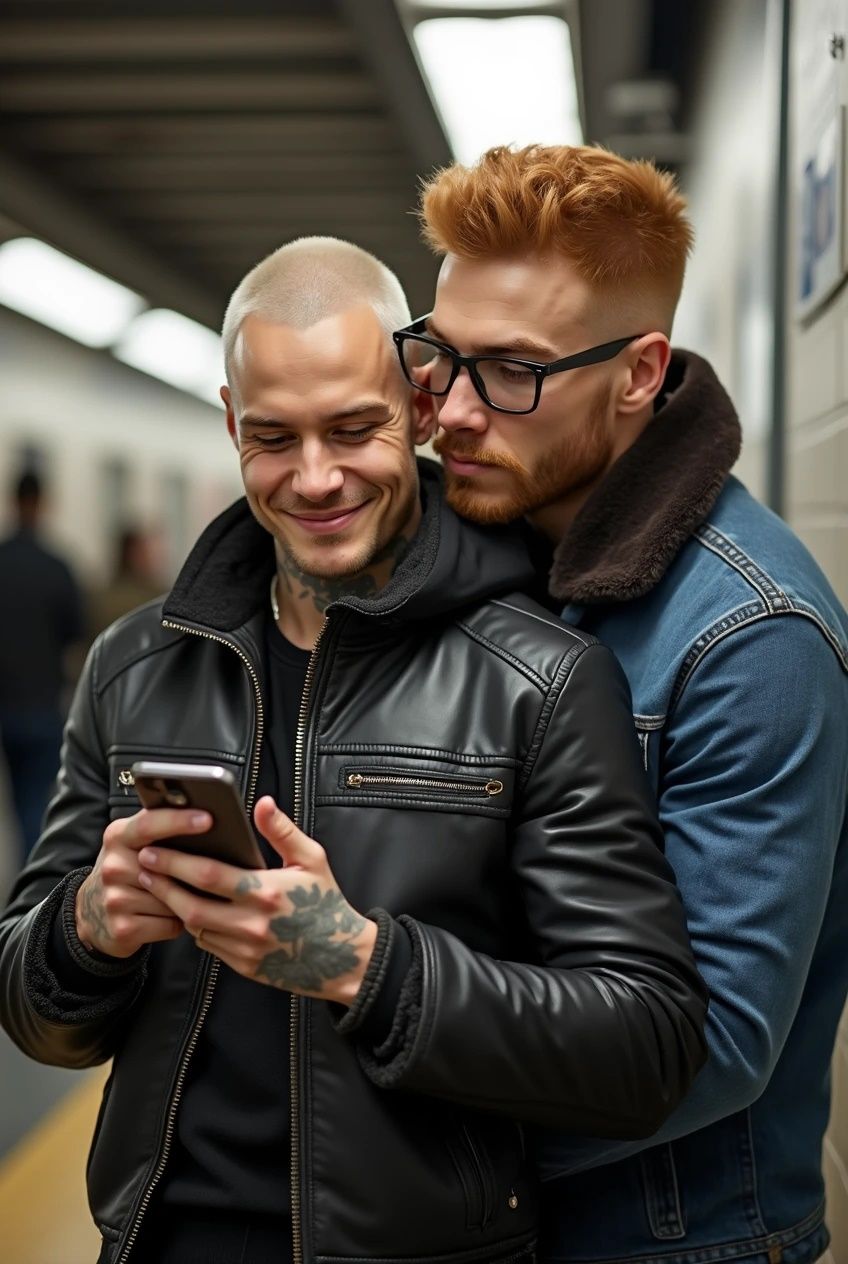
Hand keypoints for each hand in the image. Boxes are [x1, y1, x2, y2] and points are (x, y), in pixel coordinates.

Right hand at [76, 808, 211, 957]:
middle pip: (170, 868)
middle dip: (189, 873)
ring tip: (171, 898)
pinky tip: (165, 917)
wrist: (91, 914)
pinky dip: (175, 922)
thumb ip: (158, 826)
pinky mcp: (123, 929)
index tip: (208, 820)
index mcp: (118, 837)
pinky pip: (170, 924)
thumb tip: (204, 814)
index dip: (179, 821)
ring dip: (183, 900)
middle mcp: (113, 866)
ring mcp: (115, 899)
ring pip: (174, 899)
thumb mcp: (132, 842)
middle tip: (195, 874)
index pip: (149, 825)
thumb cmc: (126, 870)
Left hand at [136, 796, 376, 1004]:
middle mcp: (251, 923)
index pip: (208, 875)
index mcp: (266, 892)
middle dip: (162, 884)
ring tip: (158, 886)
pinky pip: (208, 946)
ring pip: (195, 928)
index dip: (175, 863)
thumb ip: (282, 831)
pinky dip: (195, 927)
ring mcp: (245, 949)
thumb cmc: (326, 903)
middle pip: (191, 905)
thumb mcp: (312, 860)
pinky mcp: (244, 967)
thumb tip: (262, 803)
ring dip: (174, 906)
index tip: (153, 850)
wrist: (343, 958)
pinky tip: (189, 910)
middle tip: (143, 867)